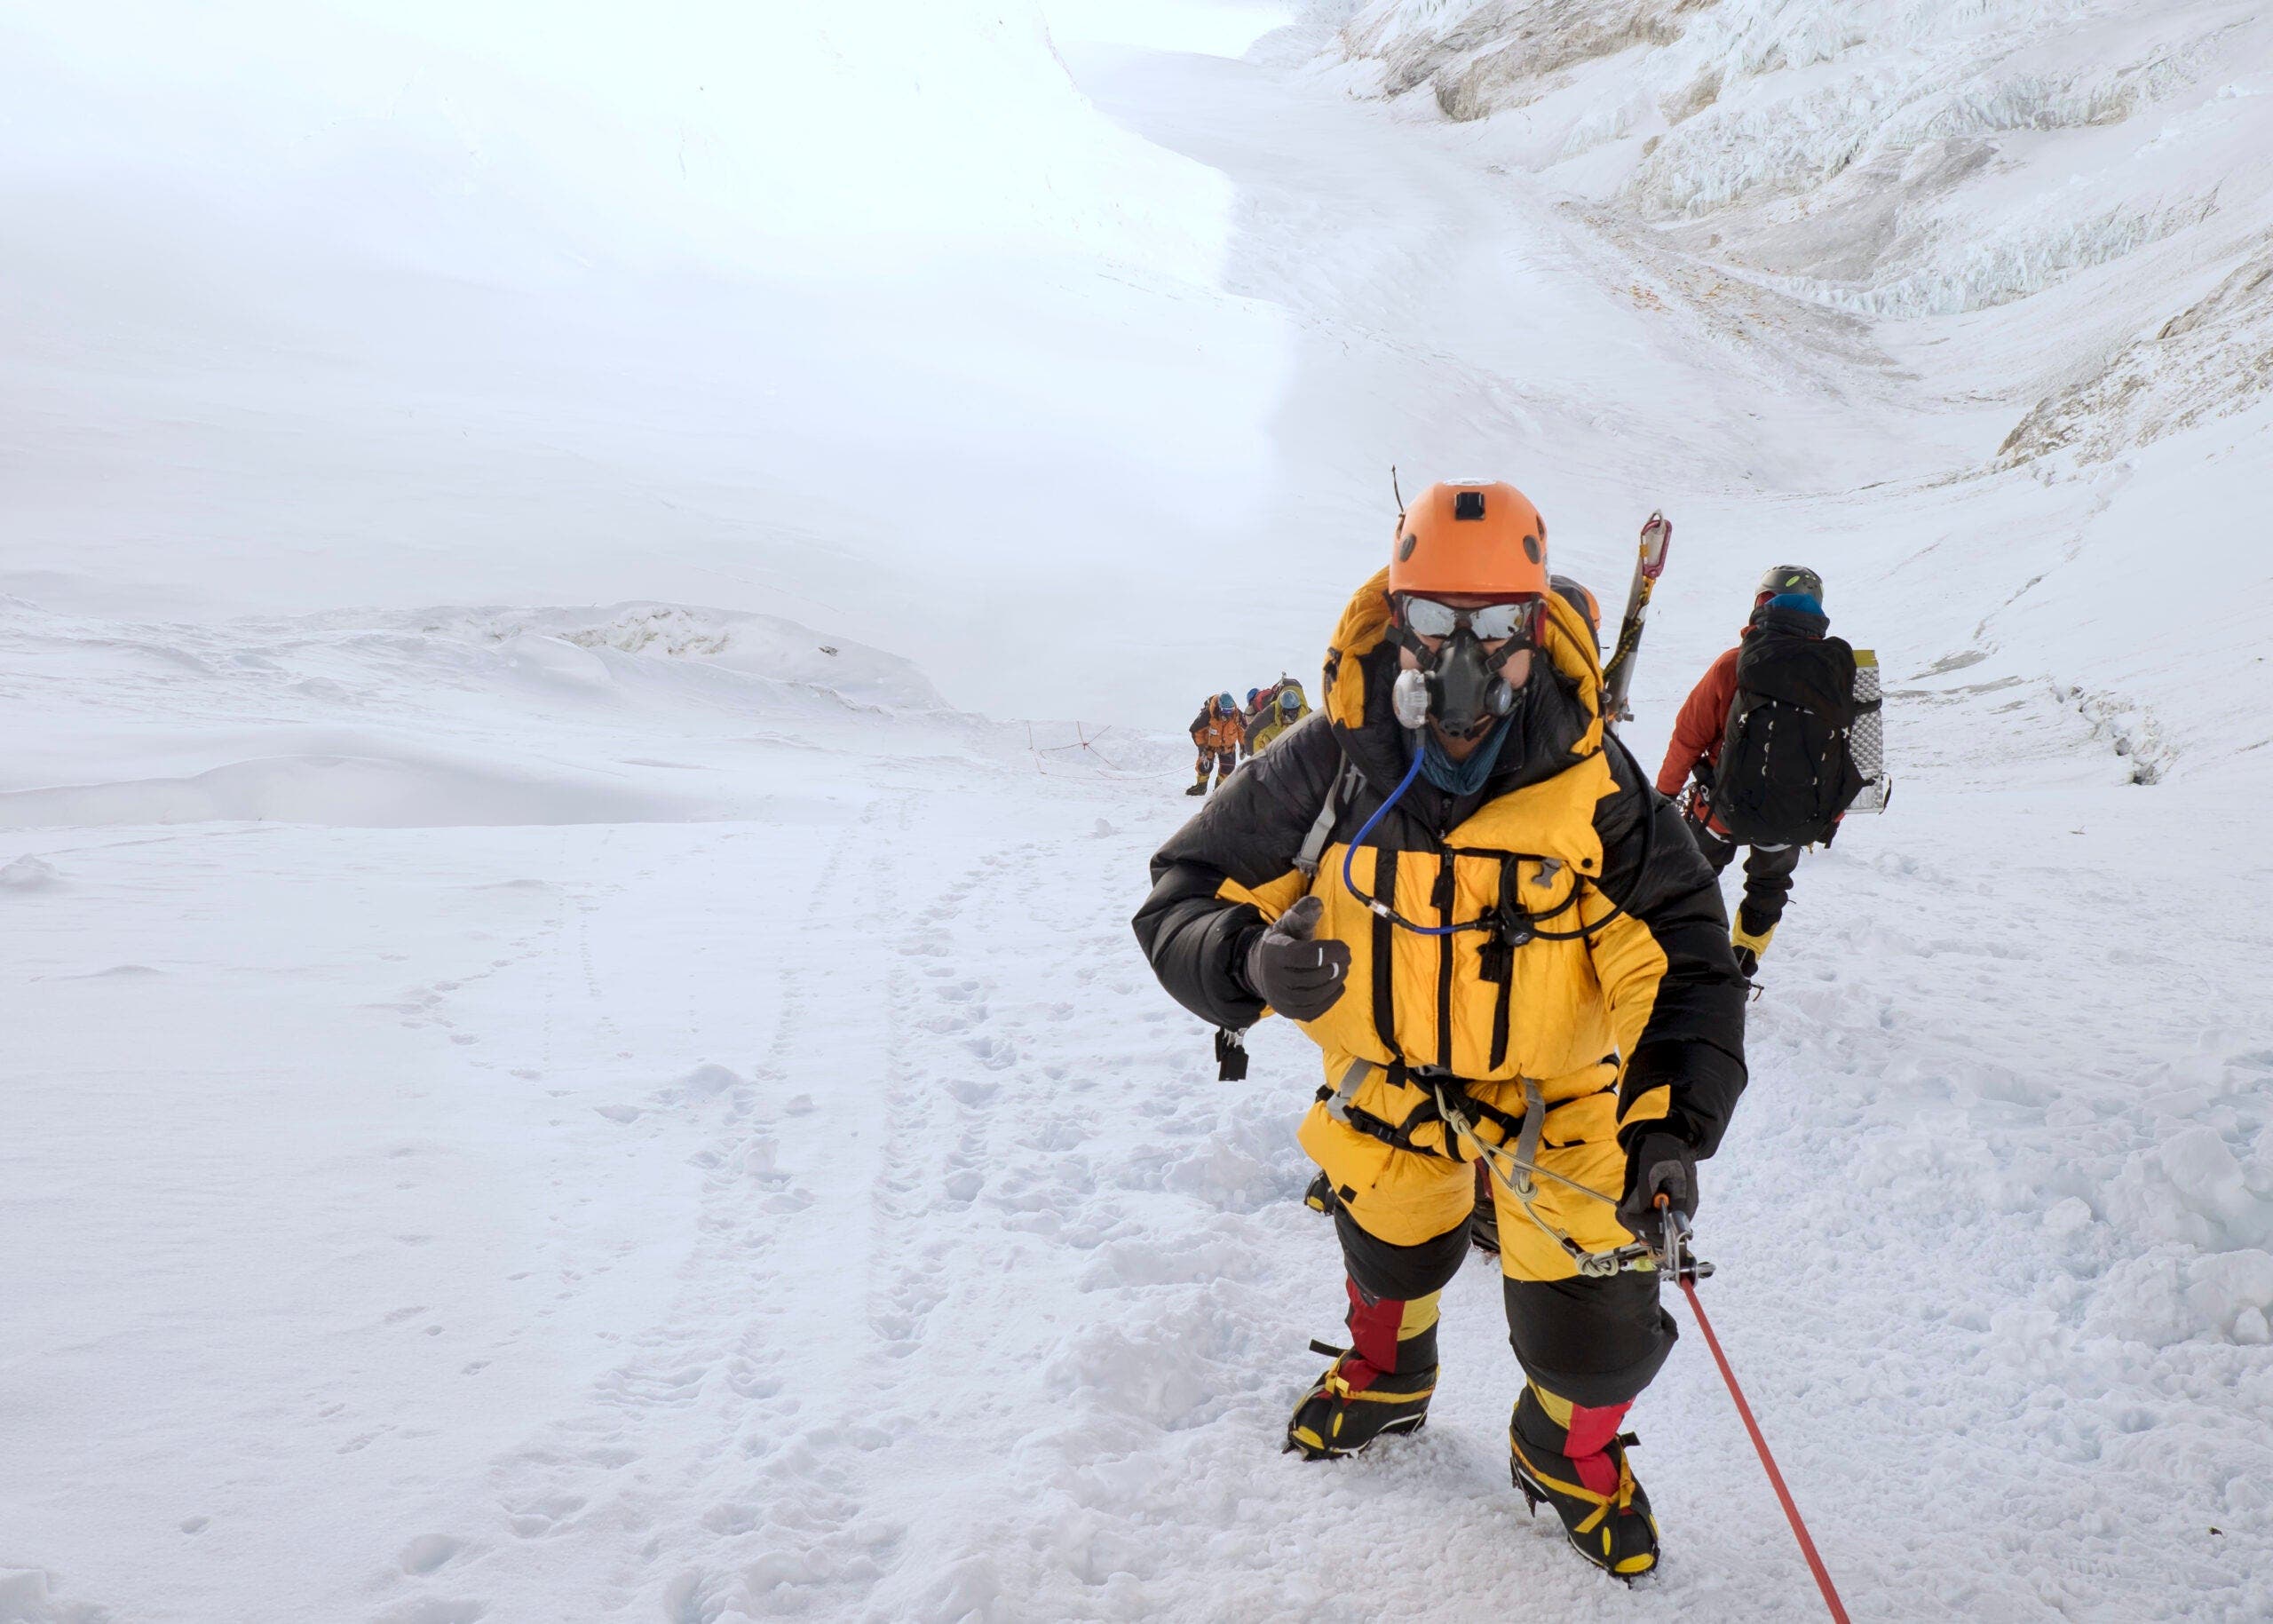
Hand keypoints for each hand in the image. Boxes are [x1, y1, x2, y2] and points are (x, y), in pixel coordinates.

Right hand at [1243, 895, 1349, 1021]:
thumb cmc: (1282, 943)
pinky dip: (1331, 998)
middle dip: (1337, 966)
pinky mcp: (1290, 1012)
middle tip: (1346, 958)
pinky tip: (1338, 985)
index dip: (1331, 951)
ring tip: (1343, 970)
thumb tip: (1318, 904)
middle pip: (1314, 976)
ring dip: (1336, 982)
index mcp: (1274, 953)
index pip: (1307, 956)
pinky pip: (1315, 1010)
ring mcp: (1281, 999)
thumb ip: (1303, 913)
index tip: (1345, 947)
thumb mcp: (1288, 923)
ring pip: (1315, 995)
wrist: (1260, 969)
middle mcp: (1274, 979)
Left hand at [1616, 1130, 1697, 1237]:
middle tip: (1621, 1213)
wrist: (1665, 1138)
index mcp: (1685, 1200)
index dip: (1646, 1225)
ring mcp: (1673, 1210)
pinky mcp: (1663, 1208)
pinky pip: (1650, 1223)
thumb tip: (1630, 1212)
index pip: (1669, 1226)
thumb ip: (1642, 1190)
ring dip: (1635, 1224)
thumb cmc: (1661, 1148)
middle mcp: (1681, 1210)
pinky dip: (1637, 1220)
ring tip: (1621, 1209)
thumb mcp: (1651, 1165)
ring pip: (1654, 1231)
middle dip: (1638, 1227)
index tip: (1627, 1214)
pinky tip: (1627, 1210)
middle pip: (1661, 1234)